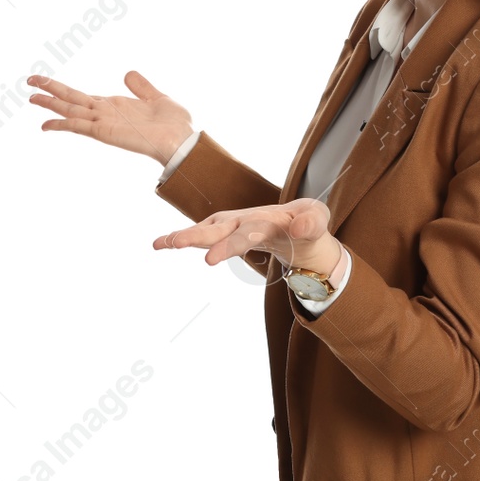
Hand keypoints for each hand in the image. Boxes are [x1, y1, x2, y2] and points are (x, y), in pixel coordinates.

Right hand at [27, 70, 192, 163]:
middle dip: (50, 92)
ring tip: (30, 97)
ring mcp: (103, 123)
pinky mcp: (105, 132)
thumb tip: (127, 73)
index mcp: (114, 106)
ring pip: (70, 110)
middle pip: (71, 100)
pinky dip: (62, 124)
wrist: (183, 140)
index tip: (46, 83)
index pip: (82, 97)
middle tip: (28, 82)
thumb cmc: (175, 124)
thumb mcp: (157, 97)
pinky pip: (79, 126)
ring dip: (50, 104)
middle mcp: (105, 114)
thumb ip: (141, 86)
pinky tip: (45, 124)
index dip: (64, 90)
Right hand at [151, 198, 343, 273]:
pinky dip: (182, 238)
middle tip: (173, 244)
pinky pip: (203, 235)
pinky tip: (163, 243)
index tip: (210, 261)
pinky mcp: (226, 233)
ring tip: (160, 244)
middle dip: (195, 236)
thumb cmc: (309, 224)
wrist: (301, 224)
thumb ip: (312, 222)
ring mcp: (233, 225)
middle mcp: (244, 220)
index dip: (228, 246)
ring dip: (183, 236)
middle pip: (217, 228)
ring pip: (205, 230)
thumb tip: (301, 228)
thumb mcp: (319, 221)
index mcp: (266, 220)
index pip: (246, 234)